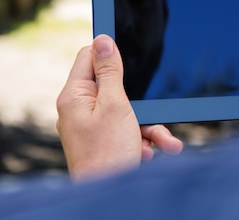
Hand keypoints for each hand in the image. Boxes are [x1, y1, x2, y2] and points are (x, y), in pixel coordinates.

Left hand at [56, 35, 181, 180]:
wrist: (107, 199)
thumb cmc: (108, 154)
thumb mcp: (115, 104)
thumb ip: (110, 71)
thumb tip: (103, 40)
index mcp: (74, 96)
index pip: (88, 57)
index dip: (109, 53)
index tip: (130, 53)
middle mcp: (79, 110)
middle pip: (114, 87)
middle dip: (141, 102)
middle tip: (151, 113)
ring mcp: (90, 128)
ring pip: (127, 112)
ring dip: (149, 126)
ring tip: (164, 143)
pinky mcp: (103, 143)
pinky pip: (127, 131)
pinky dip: (143, 140)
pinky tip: (152, 152)